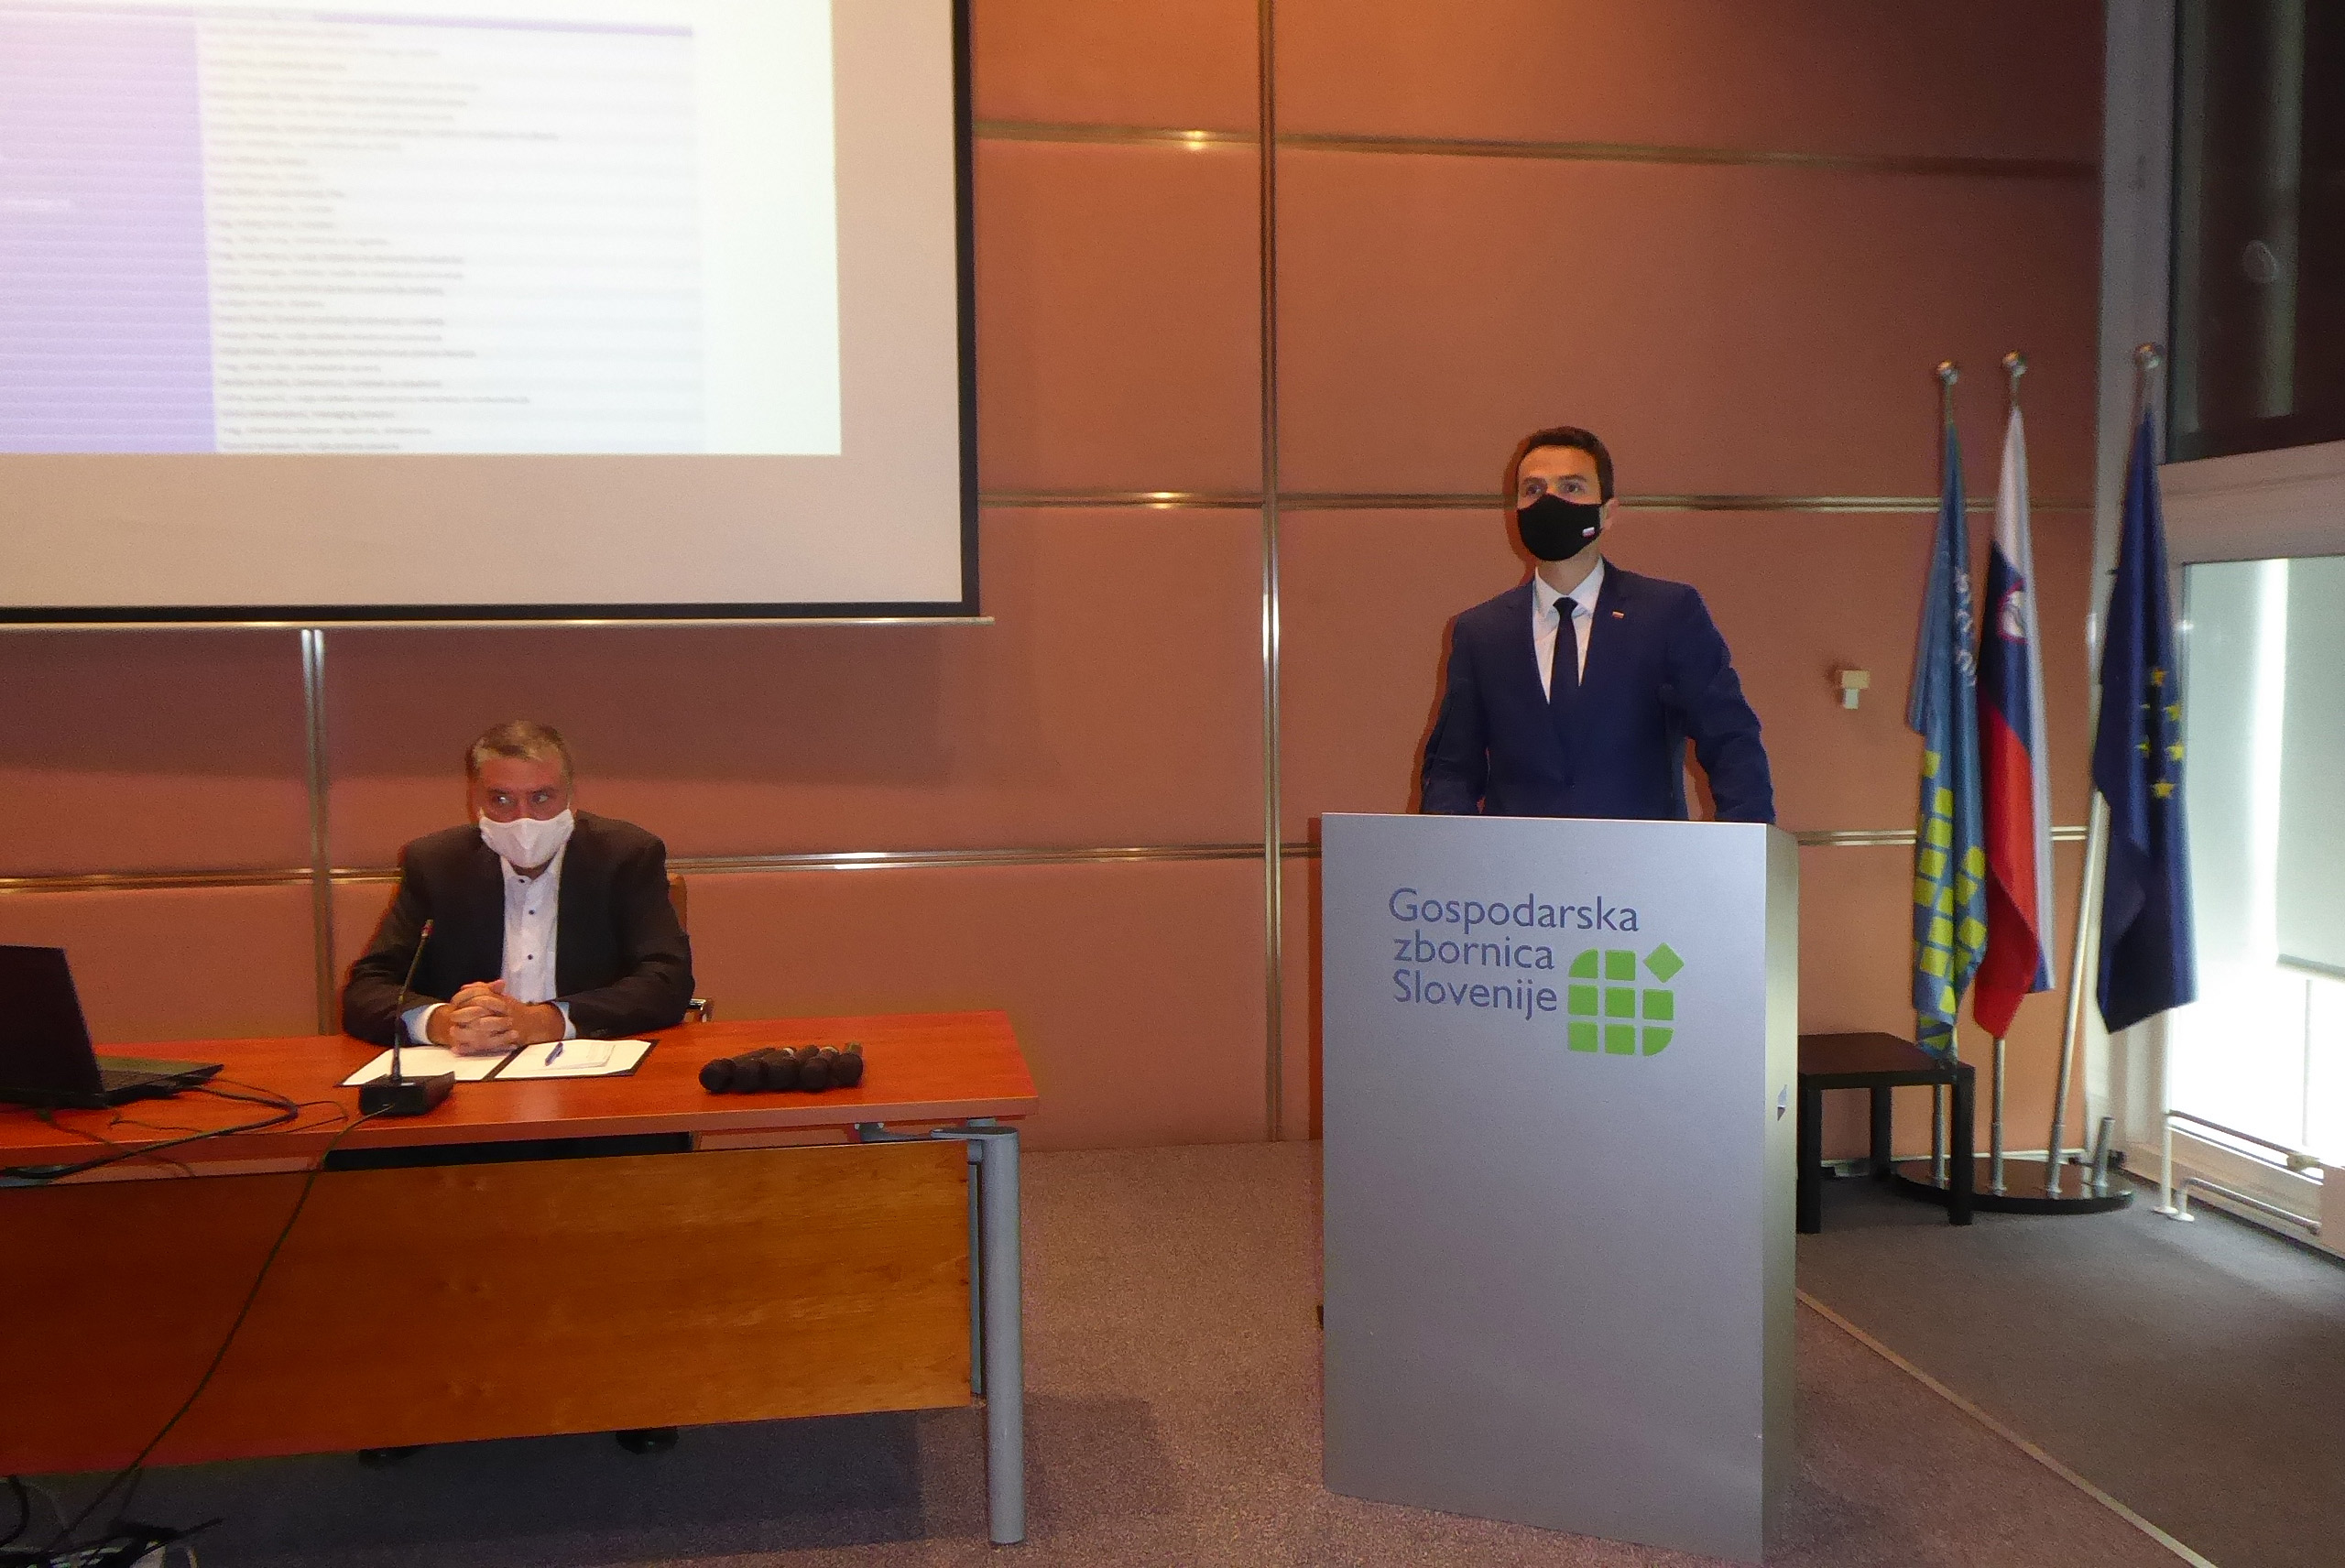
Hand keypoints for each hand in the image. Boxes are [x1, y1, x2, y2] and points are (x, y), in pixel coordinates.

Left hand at [437, 980, 565, 1052]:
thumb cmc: (514, 1010)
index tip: (454, 1001)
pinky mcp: (505, 1043)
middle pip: (481, 1014)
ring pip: (483, 1033)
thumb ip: (482, 989)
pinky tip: (458, 1049)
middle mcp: (504, 1015)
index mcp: (502, 1001)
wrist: (534, 1024)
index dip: (466, 999)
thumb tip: (464, 988)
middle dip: (465, 1016)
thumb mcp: (500, 997)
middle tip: (452, 1017)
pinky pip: (484, 1048)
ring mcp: (505, 1030)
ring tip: (453, 1032)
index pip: (482, 997)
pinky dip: (470, 1049)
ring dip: (466, 1034)